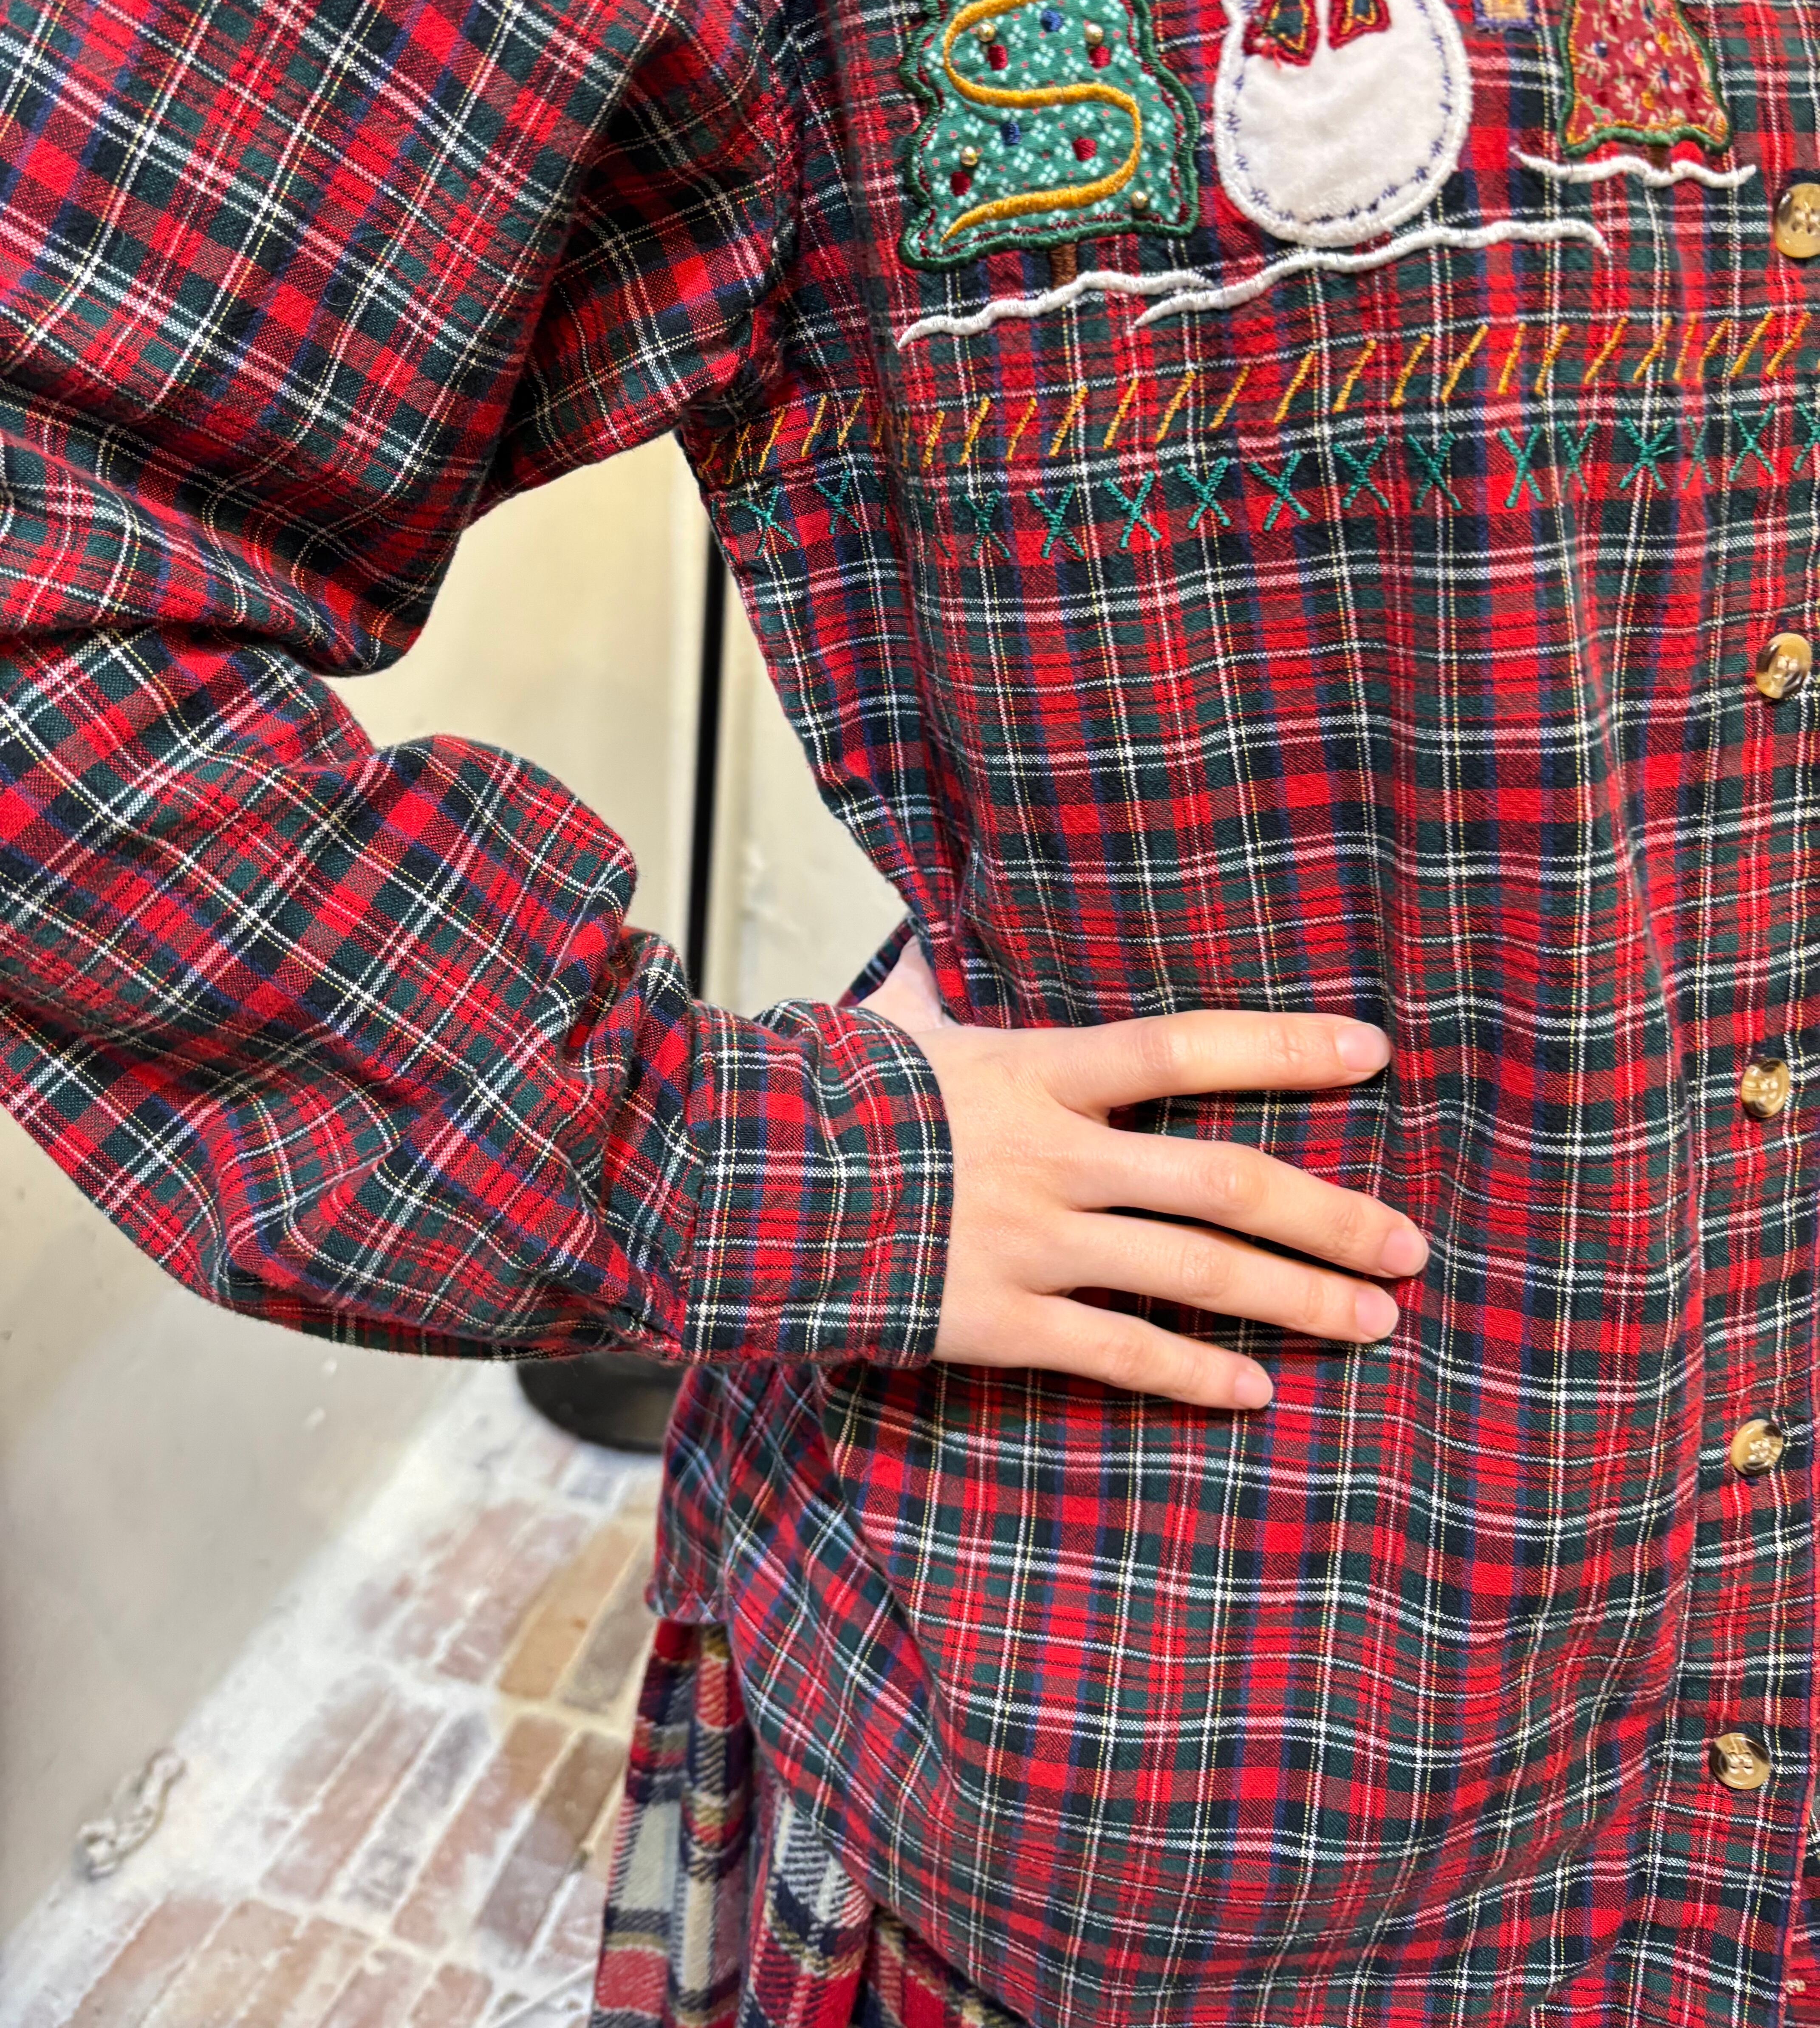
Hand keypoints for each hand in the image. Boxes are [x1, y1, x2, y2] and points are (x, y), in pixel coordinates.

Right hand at [861, 941, 1423, 1409]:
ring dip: (1295, 1300)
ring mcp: (1030, 1242)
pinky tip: (1256, 1392)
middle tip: (1411, 1248)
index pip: (1185, 1047)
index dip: (1284, 1047)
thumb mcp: (887, 1028)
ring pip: (1194, 1275)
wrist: (738, 1187)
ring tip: (1376, 1322)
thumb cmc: (820, 1097)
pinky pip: (1118, 1355)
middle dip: (1329, 1216)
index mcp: (1034, 1071)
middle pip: (1223, 1181)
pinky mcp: (997, 1320)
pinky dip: (1193, 1377)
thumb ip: (927, 986)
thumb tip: (923, 938)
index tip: (1374, 1051)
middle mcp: (1052, 1156)